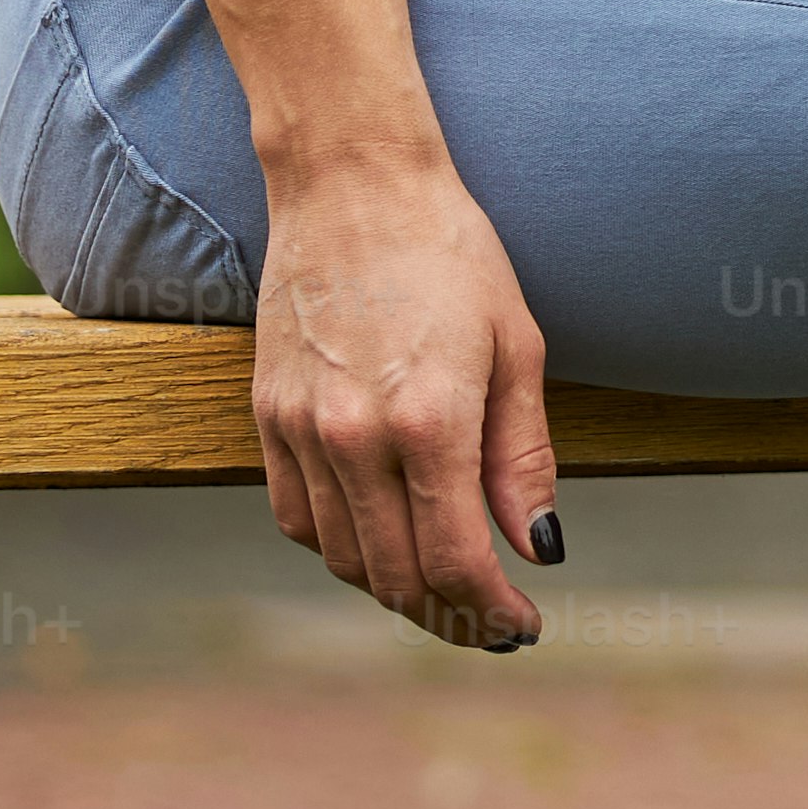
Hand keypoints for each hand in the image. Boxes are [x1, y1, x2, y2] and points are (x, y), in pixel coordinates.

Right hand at [248, 149, 563, 652]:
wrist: (351, 182)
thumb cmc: (452, 253)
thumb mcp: (516, 347)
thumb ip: (524, 458)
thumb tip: (541, 548)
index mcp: (428, 421)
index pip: (454, 562)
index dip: (493, 612)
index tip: (524, 626)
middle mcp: (354, 437)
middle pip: (394, 576)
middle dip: (450, 614)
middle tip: (493, 622)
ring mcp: (301, 429)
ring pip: (341, 558)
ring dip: (393, 589)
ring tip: (443, 589)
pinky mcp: (266, 416)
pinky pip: (296, 518)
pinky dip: (339, 547)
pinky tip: (380, 539)